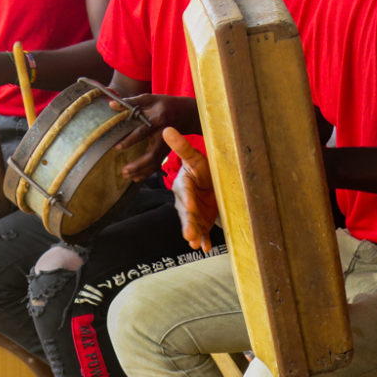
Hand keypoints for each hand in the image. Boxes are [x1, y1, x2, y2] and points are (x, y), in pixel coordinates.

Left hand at [111, 93, 199, 181]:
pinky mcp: (167, 150)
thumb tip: (111, 104)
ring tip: (126, 175)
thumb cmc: (165, 104)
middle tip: (124, 170)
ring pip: (155, 162)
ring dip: (141, 171)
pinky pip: (157, 164)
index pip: (143, 132)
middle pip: (152, 154)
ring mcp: (166, 145)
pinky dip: (147, 173)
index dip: (130, 140)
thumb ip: (131, 102)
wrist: (187, 113)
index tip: (118, 147)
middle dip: (138, 165)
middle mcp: (164, 135)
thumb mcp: (150, 98)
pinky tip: (136, 178)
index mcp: (158, 120)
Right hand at [164, 127, 218, 251]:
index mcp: (184, 185)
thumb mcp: (195, 158)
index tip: (191, 205)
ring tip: (194, 243)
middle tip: (189, 234)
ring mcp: (193, 214)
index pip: (185, 192)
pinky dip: (203, 241)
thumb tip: (167, 129)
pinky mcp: (201, 222)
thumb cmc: (201, 169)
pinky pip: (201, 233)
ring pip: (191, 225)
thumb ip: (182, 147)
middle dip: (188, 224)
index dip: (187, 199)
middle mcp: (186, 201)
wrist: (209, 182)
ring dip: (193, 234)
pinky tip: (205, 248)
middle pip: (186, 213)